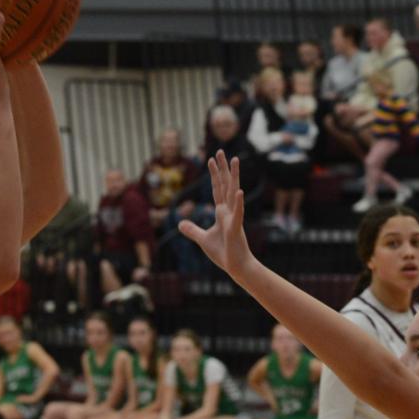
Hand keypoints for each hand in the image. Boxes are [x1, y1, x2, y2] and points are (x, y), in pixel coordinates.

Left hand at [177, 151, 255, 275]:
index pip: (217, 189)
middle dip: (222, 168)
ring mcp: (233, 218)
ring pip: (233, 193)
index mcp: (222, 213)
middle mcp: (229, 212)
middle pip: (225, 185)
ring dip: (233, 176)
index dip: (214, 174)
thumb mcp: (203, 239)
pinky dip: (238, 203)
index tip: (211, 159)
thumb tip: (179, 223)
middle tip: (221, 150)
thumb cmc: (224, 253)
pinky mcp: (235, 229)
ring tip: (235, 160)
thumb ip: (192, 230)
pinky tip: (239, 191)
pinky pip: (237, 214)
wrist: (237, 267)